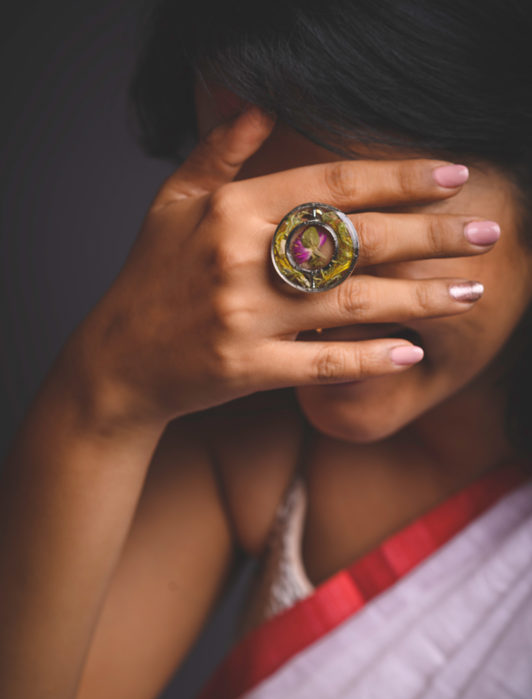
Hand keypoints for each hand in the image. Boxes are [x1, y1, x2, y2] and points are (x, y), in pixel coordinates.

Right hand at [73, 106, 496, 430]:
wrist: (119, 360)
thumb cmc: (151, 277)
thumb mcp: (173, 202)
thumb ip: (220, 152)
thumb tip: (261, 105)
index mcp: (232, 209)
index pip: (332, 184)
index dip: (399, 179)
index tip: (452, 178)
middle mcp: (242, 258)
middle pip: (356, 241)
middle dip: (429, 235)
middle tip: (485, 235)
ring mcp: (244, 317)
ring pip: (350, 302)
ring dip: (419, 298)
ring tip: (471, 292)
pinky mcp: (244, 369)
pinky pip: (320, 364)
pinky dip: (368, 359)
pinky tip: (412, 351)